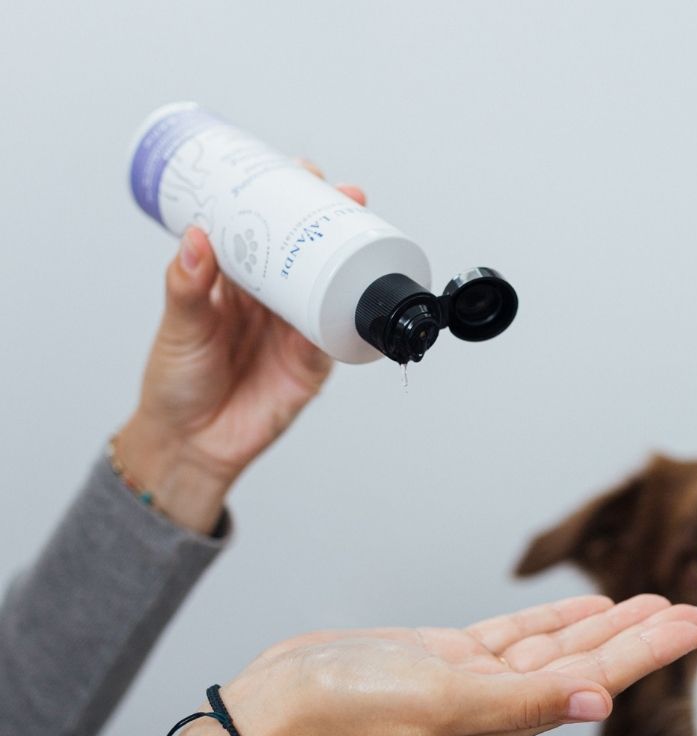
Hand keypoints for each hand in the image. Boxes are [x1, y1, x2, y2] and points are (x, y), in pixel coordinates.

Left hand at [117, 171, 365, 532]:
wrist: (193, 444)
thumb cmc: (179, 383)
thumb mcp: (179, 328)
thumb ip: (187, 286)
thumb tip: (197, 236)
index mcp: (238, 284)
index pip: (267, 233)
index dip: (286, 202)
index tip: (301, 172)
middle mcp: (272, 304)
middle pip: (308, 255)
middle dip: (331, 223)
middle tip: (346, 195)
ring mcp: (296, 333)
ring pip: (329, 290)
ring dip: (349, 263)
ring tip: (360, 234)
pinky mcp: (312, 366)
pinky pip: (335, 339)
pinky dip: (346, 320)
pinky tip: (355, 297)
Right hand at [223, 593, 696, 735]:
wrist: (287, 703)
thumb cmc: (356, 708)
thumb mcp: (445, 703)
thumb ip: (523, 703)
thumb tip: (598, 703)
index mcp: (511, 720)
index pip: (597, 679)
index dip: (648, 651)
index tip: (693, 626)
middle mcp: (504, 703)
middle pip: (589, 660)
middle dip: (642, 635)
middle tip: (692, 610)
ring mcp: (478, 680)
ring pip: (558, 644)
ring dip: (606, 624)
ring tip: (650, 602)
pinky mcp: (452, 659)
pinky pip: (518, 636)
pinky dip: (553, 620)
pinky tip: (582, 608)